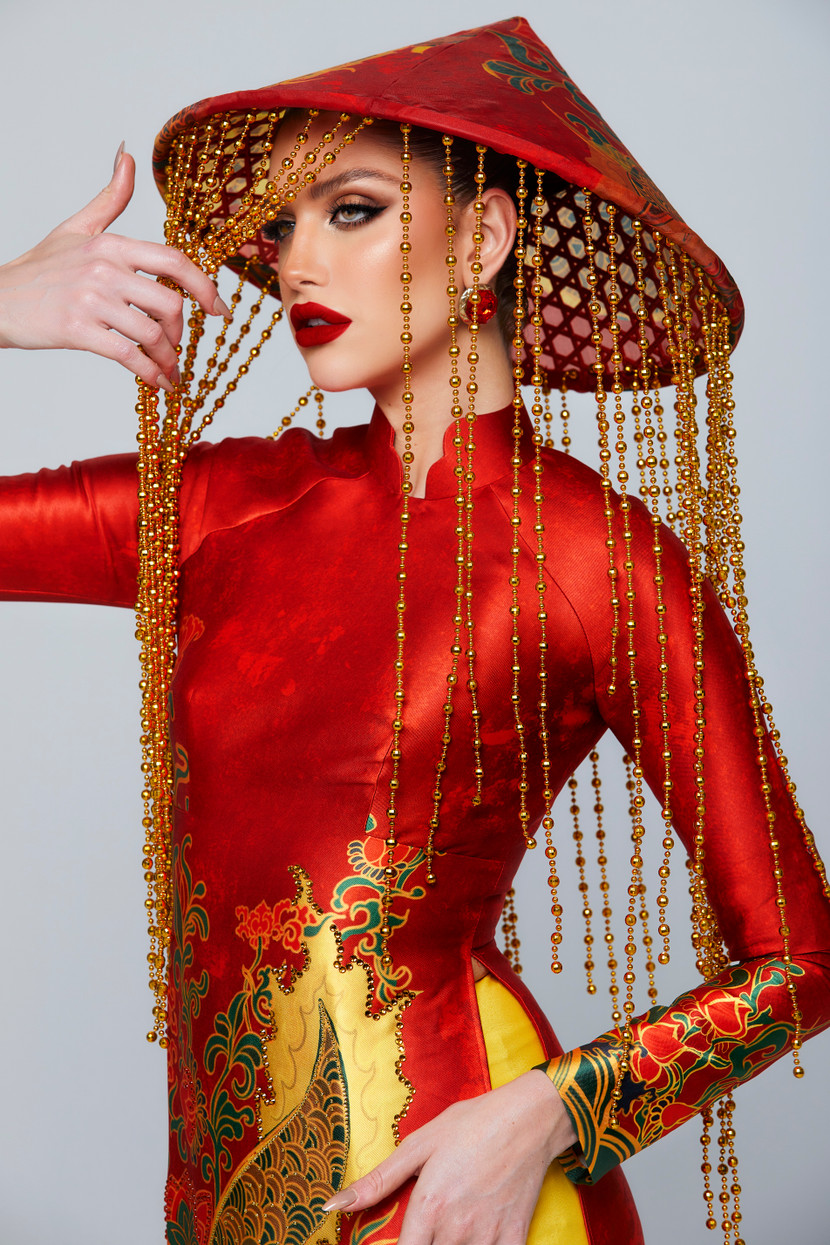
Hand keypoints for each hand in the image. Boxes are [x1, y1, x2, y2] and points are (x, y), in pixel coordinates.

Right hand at [0, 144, 230, 390]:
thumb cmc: (40, 268)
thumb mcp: (76, 227)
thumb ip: (110, 197)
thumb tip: (129, 154)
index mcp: (111, 243)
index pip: (174, 261)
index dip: (205, 287)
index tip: (219, 310)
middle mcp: (104, 268)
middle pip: (170, 303)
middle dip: (181, 331)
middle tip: (176, 345)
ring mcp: (91, 300)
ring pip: (153, 334)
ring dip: (168, 358)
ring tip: (168, 369)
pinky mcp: (78, 330)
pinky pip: (129, 356)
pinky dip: (150, 374)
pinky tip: (158, 384)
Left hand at [323, 1070, 576, 1244]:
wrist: (528, 1118)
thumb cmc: (471, 1124)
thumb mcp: (419, 1144)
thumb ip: (378, 1181)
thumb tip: (334, 1205)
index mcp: (428, 1207)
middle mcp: (455, 1228)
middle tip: (430, 1228)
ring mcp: (487, 1237)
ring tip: (449, 1231)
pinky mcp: (515, 1239)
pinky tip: (475, 1237)